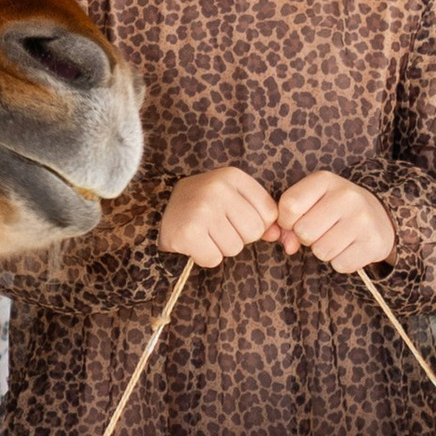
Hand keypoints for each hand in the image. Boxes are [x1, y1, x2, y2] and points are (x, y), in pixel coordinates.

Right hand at [159, 166, 279, 264]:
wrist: (157, 210)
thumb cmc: (202, 205)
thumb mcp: (232, 198)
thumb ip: (260, 214)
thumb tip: (279, 235)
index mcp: (233, 176)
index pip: (269, 213)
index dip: (255, 222)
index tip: (234, 217)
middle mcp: (217, 189)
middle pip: (254, 231)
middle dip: (239, 236)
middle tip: (217, 227)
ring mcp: (202, 210)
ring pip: (235, 248)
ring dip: (221, 248)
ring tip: (204, 233)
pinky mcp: (188, 232)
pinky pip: (214, 259)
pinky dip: (205, 257)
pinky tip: (194, 242)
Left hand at [274, 171, 394, 271]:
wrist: (378, 216)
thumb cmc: (333, 210)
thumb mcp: (310, 203)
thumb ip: (289, 222)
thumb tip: (289, 246)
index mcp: (325, 180)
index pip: (290, 205)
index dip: (286, 220)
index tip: (297, 220)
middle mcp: (347, 195)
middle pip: (303, 231)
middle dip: (306, 237)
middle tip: (321, 230)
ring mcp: (363, 219)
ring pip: (321, 251)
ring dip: (323, 251)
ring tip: (336, 238)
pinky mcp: (374, 243)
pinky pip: (340, 265)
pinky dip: (341, 261)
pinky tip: (349, 247)